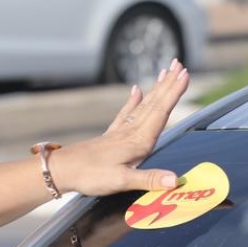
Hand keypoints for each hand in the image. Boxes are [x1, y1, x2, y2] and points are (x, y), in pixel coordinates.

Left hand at [53, 59, 189, 195]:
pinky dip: (133, 101)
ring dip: (156, 89)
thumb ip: (149, 179)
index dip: (174, 93)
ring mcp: (120, 132)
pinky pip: (126, 114)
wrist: (62, 170)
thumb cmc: (90, 176)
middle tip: (181, 65)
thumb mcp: (121, 181)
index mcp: (138, 141)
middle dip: (169, 85)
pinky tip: (136, 90)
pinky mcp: (111, 136)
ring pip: (143, 105)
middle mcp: (131, 132)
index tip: (185, 74)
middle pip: (155, 104)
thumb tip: (175, 180)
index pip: (161, 112)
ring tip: (166, 72)